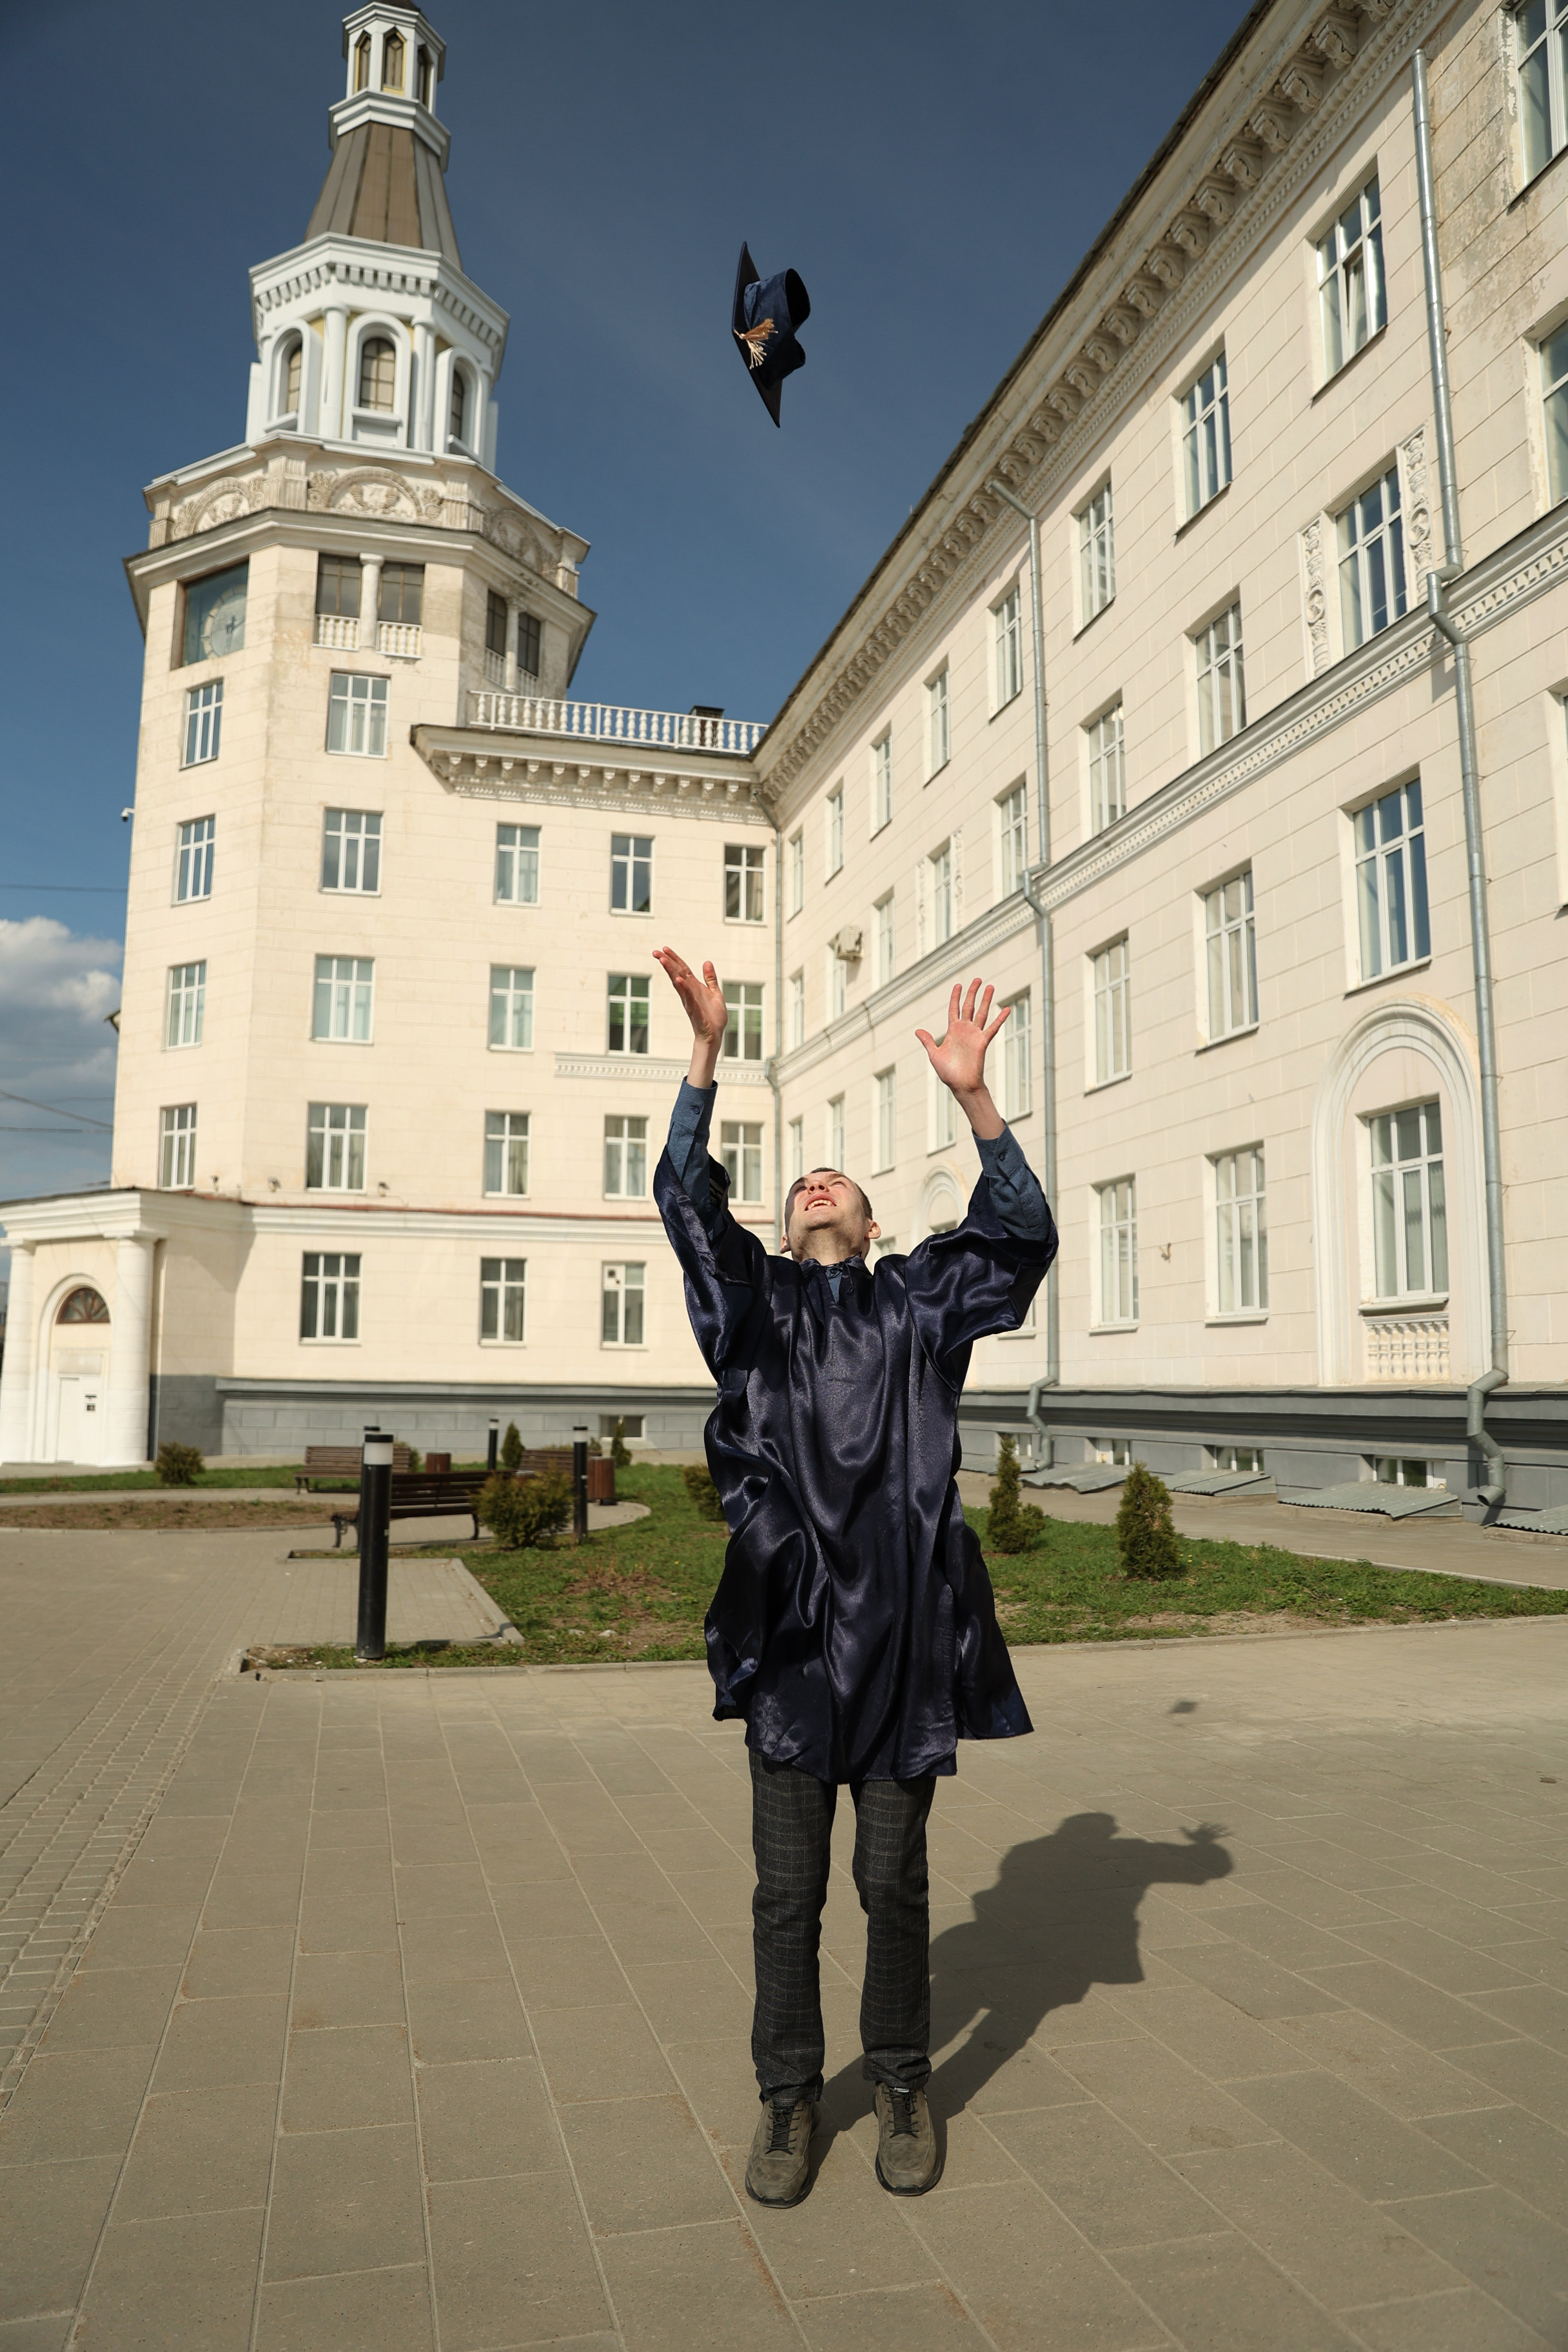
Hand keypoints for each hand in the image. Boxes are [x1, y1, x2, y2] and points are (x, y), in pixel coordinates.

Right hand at [655, 947, 726, 1084]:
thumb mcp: (715, 993)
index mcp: (694, 987)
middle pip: (676, 974)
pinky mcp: (694, 1011)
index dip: (674, 958)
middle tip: (655, 952)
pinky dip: (684, 989)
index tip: (664, 948)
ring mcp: (689, 1001)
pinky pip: (688, 998)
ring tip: (663, 961)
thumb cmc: (714, 1016)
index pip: (682, 969)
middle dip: (667, 962)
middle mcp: (689, 992)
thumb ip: (710, 978)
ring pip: (678, 984)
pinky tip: (679, 980)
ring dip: (671, 972)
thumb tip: (707, 962)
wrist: (715, 1034)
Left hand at [916, 980, 1008, 1140]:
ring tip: (991, 986)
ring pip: (981, 1013)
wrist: (960, 1084)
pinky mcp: (982, 1042)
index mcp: (952, 1031)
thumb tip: (917, 1031)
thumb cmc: (948, 1072)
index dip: (956, 997)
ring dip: (985, 1000)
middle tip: (978, 979)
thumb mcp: (934, 1055)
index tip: (958, 984)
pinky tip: (1006, 1009)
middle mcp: (964, 1030)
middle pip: (969, 1006)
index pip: (954, 1009)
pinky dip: (1000, 1019)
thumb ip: (928, 1041)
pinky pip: (992, 1028)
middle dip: (973, 993)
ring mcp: (974, 1035)